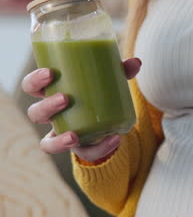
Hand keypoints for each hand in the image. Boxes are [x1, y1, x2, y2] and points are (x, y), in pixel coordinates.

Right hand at [22, 58, 140, 160]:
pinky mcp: (81, 149)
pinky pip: (85, 154)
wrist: (108, 121)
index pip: (31, 87)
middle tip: (65, 98)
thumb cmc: (99, 93)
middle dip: (47, 107)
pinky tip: (114, 139)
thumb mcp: (108, 80)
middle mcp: (52, 116)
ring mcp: (62, 134)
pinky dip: (100, 149)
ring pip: (47, 143)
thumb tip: (136, 62)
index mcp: (52, 93)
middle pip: (35, 114)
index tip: (50, 72)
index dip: (35, 81)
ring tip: (74, 135)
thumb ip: (120, 71)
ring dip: (58, 141)